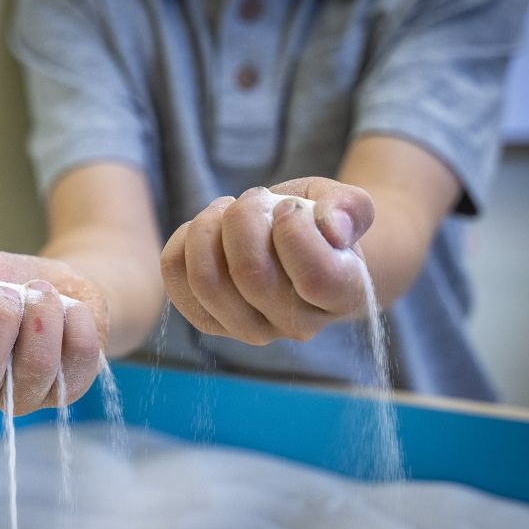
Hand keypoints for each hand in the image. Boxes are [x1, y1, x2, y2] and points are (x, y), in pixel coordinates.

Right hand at [0, 250, 106, 414]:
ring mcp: (24, 396)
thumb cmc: (2, 283)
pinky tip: (67, 308)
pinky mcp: (67, 390)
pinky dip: (75, 319)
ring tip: (40, 292)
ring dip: (42, 315)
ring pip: (35, 367)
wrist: (58, 283)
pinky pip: (77, 359)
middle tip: (8, 292)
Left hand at [159, 177, 373, 344]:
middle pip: (251, 274)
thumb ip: (351, 207)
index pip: (314, 276)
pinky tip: (207, 229)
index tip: (289, 207)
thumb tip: (333, 228)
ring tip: (227, 210)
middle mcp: (298, 325)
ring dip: (208, 229)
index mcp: (342, 295)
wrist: (298, 250)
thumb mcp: (345, 202)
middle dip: (244, 218)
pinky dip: (182, 241)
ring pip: (207, 281)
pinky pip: (176, 280)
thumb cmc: (321, 224)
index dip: (293, 230)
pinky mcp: (211, 323)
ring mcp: (252, 331)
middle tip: (253, 197)